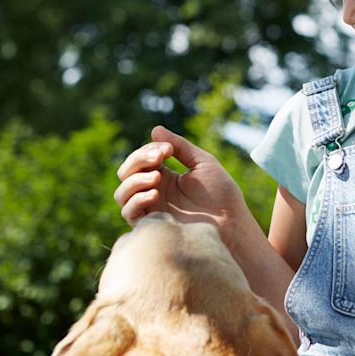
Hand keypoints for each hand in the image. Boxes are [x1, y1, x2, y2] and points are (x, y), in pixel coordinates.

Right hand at [114, 126, 252, 242]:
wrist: (232, 222)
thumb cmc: (222, 194)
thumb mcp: (203, 163)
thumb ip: (180, 146)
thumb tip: (155, 129)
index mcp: (164, 176)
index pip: (141, 159)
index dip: (148, 150)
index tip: (169, 150)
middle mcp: (153, 192)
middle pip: (126, 173)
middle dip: (138, 161)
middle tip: (159, 158)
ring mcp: (151, 209)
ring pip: (122, 194)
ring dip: (135, 181)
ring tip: (157, 178)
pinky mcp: (153, 226)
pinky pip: (129, 213)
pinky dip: (136, 201)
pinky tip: (154, 194)